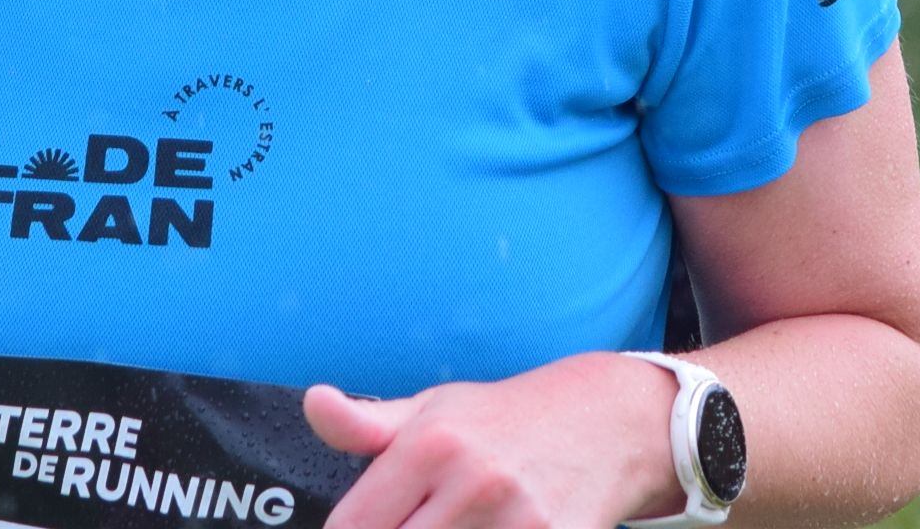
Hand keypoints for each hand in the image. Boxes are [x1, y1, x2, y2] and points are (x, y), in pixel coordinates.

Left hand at [302, 352, 682, 528]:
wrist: (606, 421)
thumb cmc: (504, 420)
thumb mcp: (432, 410)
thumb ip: (364, 425)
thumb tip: (314, 403)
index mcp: (432, 445)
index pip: (354, 526)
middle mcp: (474, 483)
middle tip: (414, 523)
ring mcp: (520, 522)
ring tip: (447, 525)